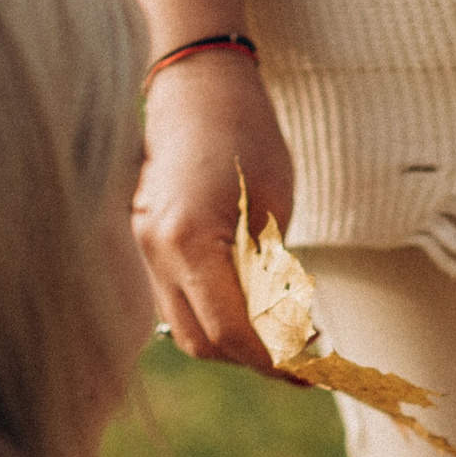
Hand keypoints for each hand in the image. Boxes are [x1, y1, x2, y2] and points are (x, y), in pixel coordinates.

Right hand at [135, 54, 294, 374]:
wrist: (197, 84)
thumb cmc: (246, 136)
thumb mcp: (273, 208)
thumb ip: (271, 273)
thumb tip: (285, 333)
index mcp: (189, 239)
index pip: (231, 330)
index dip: (273, 360)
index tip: (310, 372)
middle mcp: (156, 250)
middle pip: (203, 341)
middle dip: (255, 358)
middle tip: (303, 361)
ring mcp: (144, 247)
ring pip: (187, 327)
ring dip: (235, 341)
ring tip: (281, 336)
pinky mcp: (147, 243)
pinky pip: (179, 300)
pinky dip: (217, 314)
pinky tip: (253, 308)